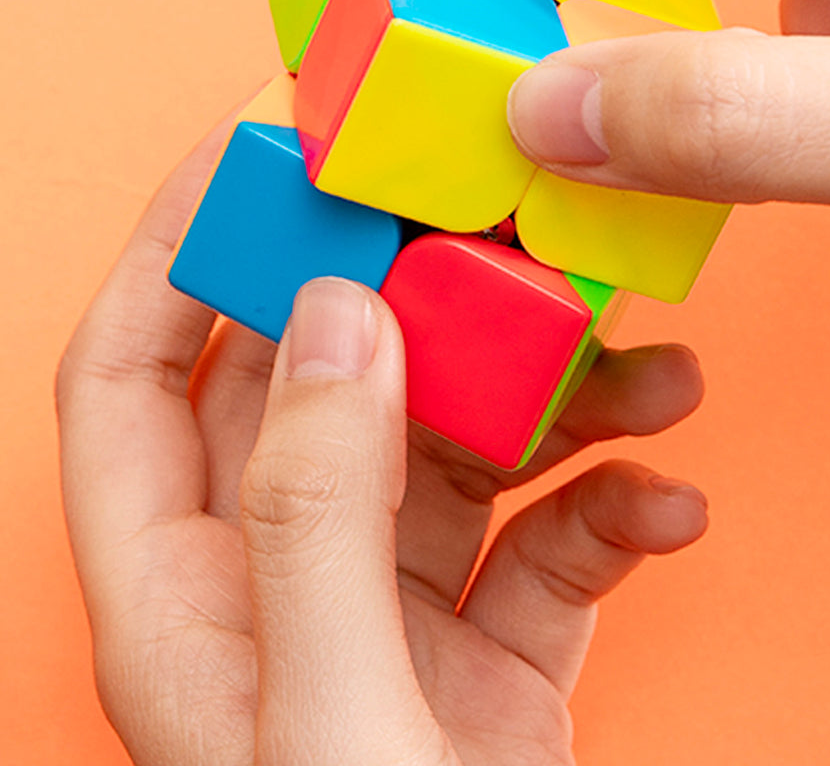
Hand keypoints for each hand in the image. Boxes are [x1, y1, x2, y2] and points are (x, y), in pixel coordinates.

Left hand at [56, 120, 707, 764]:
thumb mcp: (331, 724)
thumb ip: (321, 518)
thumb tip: (343, 317)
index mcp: (189, 592)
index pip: (133, 374)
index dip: (174, 246)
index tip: (253, 147)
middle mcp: (286, 575)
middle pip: (328, 378)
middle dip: (411, 287)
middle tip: (490, 210)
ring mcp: (395, 605)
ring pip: (460, 437)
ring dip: (557, 393)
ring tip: (648, 370)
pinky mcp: (496, 641)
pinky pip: (551, 532)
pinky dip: (614, 504)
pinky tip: (669, 506)